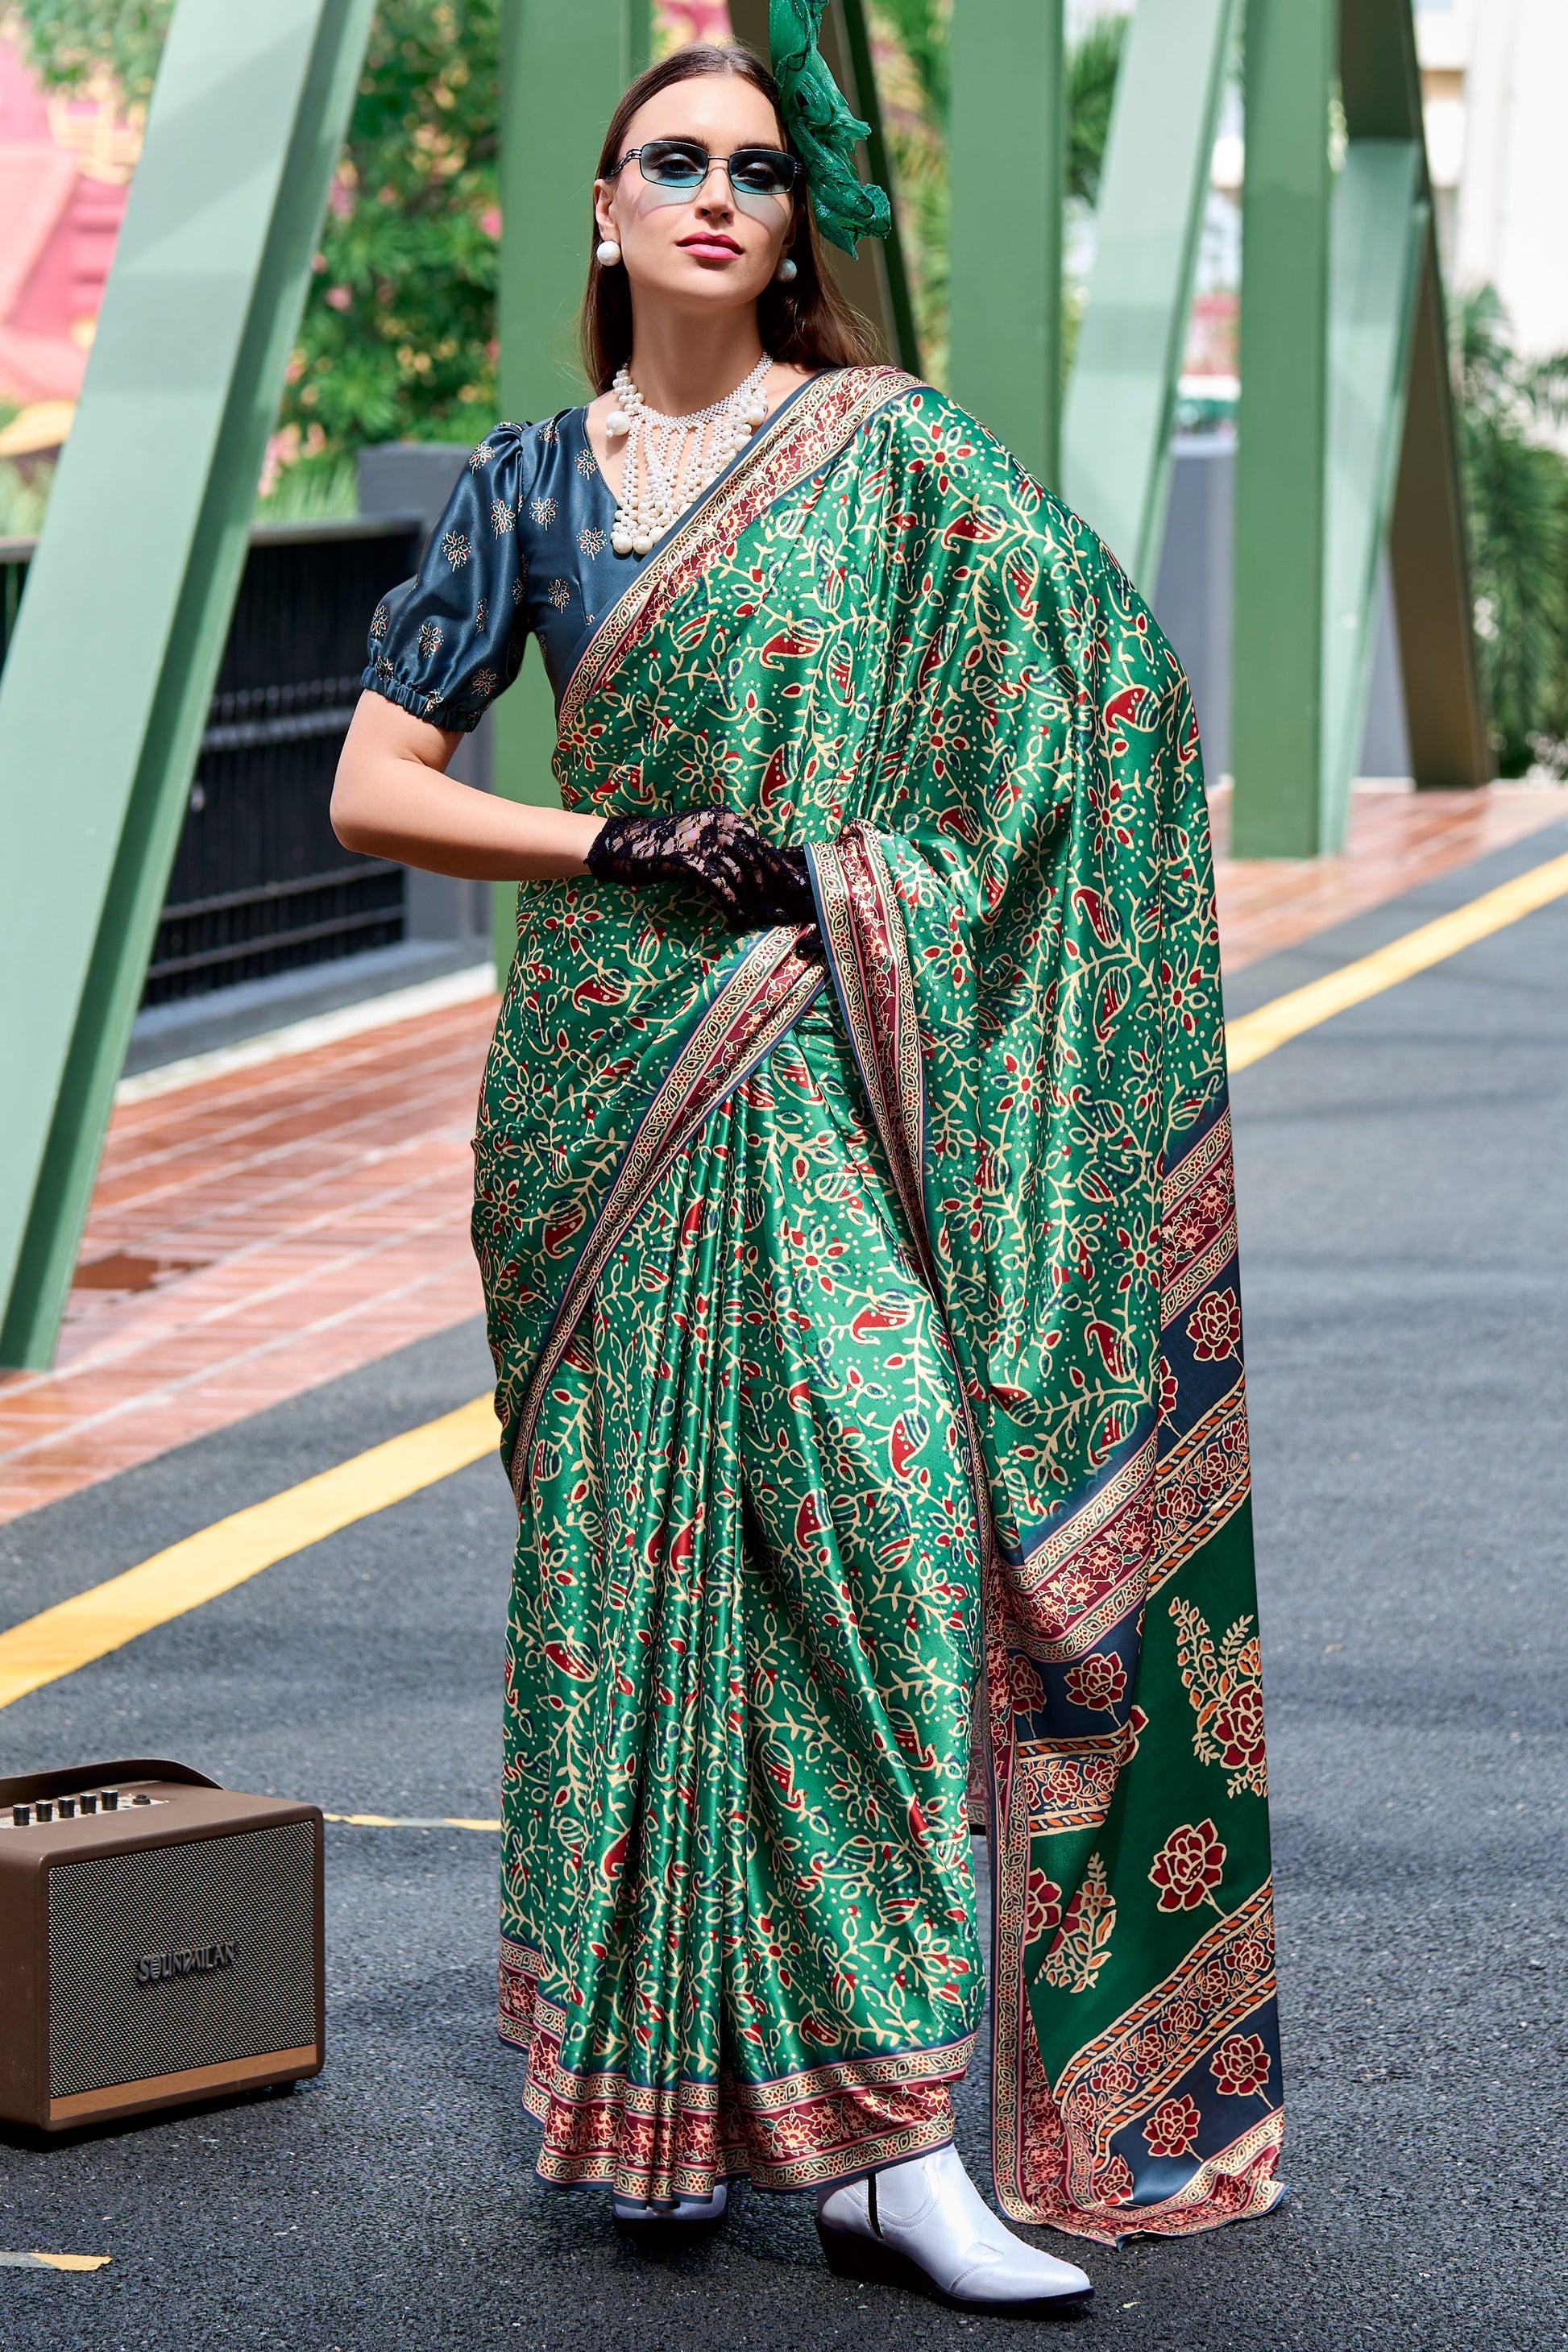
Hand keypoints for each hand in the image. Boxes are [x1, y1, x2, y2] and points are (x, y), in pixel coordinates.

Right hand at [585, 808, 816, 931]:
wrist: (625, 844)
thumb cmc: (666, 848)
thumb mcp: (702, 841)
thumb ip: (727, 851)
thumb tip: (759, 875)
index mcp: (725, 817)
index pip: (762, 843)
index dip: (782, 866)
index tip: (800, 885)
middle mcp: (717, 824)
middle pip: (756, 859)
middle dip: (775, 888)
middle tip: (789, 910)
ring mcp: (701, 839)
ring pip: (740, 873)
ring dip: (756, 901)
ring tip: (768, 920)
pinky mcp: (686, 858)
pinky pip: (718, 884)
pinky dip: (732, 904)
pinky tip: (740, 920)